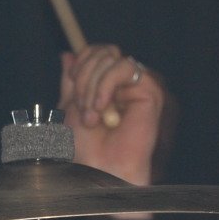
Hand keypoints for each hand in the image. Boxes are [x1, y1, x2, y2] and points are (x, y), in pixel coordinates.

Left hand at [58, 44, 166, 185]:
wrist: (100, 167)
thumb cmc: (85, 145)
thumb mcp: (69, 106)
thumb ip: (70, 80)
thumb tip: (68, 54)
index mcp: (105, 83)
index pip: (94, 52)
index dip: (81, 62)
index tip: (71, 85)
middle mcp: (123, 82)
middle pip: (102, 51)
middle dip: (84, 78)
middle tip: (82, 109)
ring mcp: (137, 85)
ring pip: (111, 59)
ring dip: (92, 86)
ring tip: (92, 117)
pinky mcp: (150, 91)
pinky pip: (124, 68)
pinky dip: (105, 85)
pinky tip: (102, 108)